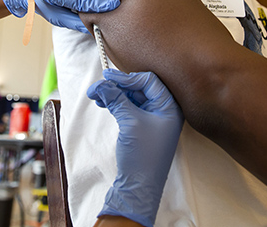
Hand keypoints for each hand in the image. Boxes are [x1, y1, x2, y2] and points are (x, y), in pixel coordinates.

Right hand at [87, 69, 183, 226]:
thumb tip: (102, 83)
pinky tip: (103, 103)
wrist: (139, 188)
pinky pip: (129, 109)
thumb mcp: (130, 122)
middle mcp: (164, 112)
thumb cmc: (142, 156)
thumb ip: (117, 99)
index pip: (149, 81)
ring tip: (96, 95)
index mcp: (170, 108)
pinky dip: (116, 105)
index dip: (128, 78)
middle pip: (140, 88)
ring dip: (114, 95)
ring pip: (132, 99)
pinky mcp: (143, 129)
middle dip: (118, 86)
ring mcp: (154, 121)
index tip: (108, 77)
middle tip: (99, 86)